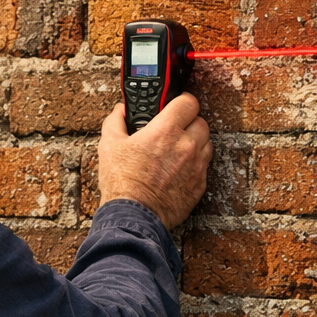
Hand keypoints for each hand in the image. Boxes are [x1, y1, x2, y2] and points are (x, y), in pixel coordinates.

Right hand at [97, 94, 211, 228]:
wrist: (133, 215)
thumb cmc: (122, 182)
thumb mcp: (109, 145)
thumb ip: (116, 121)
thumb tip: (119, 111)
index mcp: (166, 131)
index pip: (188, 102)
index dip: (181, 101)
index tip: (175, 106)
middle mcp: (186, 145)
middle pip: (201, 121)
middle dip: (189, 123)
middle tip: (174, 130)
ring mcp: (196, 166)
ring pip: (207, 143)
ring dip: (195, 143)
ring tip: (177, 151)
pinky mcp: (200, 185)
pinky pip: (205, 166)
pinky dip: (195, 165)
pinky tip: (178, 170)